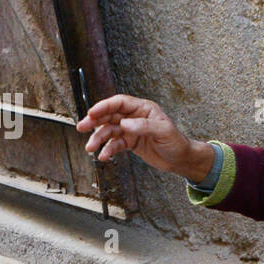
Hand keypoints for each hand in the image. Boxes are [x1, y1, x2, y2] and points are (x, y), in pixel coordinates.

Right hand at [75, 93, 212, 181]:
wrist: (181, 159)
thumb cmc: (176, 142)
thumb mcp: (163, 132)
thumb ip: (144, 126)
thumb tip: (124, 124)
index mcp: (143, 108)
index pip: (119, 103)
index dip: (104, 106)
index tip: (92, 113)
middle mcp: (134, 117)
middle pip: (110, 115)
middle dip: (95, 121)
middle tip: (82, 127)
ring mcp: (131, 130)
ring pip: (109, 131)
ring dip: (98, 138)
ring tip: (90, 148)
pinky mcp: (130, 142)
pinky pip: (115, 144)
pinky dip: (108, 150)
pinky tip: (103, 156)